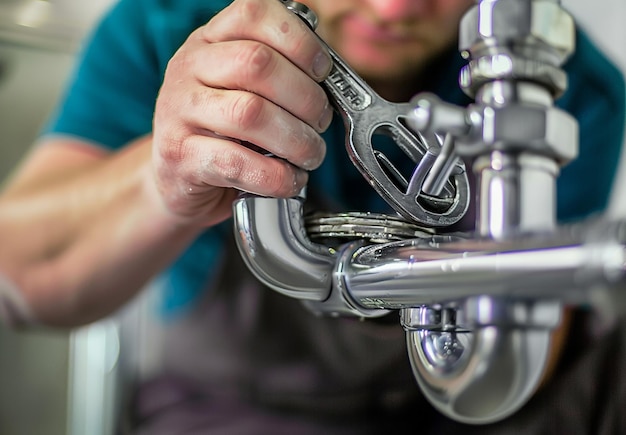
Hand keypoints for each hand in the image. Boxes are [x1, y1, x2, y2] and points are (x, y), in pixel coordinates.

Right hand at [151, 0, 332, 226]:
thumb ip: (276, 73)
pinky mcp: (180, 156)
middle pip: (258, 63)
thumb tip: (329, 76)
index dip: (299, 41)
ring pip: (250, 113)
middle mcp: (188, 67)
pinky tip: (288, 180)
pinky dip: (275, 176)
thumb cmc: (221, 133)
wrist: (175, 180)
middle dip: (306, 96)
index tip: (322, 71)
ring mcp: (178, 111)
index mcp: (209, 41)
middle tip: (320, 122)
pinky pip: (236, 162)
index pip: (253, 13)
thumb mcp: (241, 90)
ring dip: (296, 140)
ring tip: (310, 154)